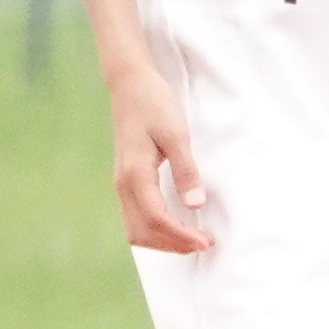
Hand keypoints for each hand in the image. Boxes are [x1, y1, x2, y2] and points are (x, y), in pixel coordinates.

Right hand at [110, 67, 212, 254]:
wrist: (129, 84)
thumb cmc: (153, 104)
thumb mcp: (176, 134)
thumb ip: (185, 170)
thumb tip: (195, 205)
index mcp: (135, 174)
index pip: (157, 219)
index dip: (182, 235)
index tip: (206, 241)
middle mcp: (123, 184)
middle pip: (142, 232)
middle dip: (172, 245)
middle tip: (203, 243)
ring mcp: (121, 183)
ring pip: (135, 228)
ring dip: (162, 240)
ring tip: (191, 239)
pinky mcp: (125, 180)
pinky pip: (135, 217)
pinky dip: (154, 229)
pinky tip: (174, 224)